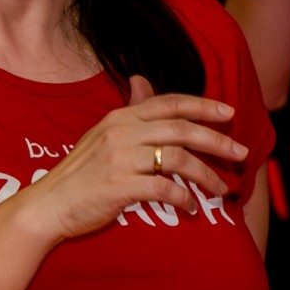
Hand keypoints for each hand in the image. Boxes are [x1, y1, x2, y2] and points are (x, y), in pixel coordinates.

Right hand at [22, 75, 247, 240]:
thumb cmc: (80, 174)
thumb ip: (129, 112)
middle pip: (181, 129)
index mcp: (120, 118)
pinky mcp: (120, 186)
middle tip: (240, 153)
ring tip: (221, 189)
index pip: (169, 103)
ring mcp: (120, 159)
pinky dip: (184, 198)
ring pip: (178, 159)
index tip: (229, 113)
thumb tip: (141, 81)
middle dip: (217, 140)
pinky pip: (164, 189)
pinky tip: (191, 208)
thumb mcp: (102, 135)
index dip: (203, 105)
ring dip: (206, 175)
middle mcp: (121, 133)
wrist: (49, 205)